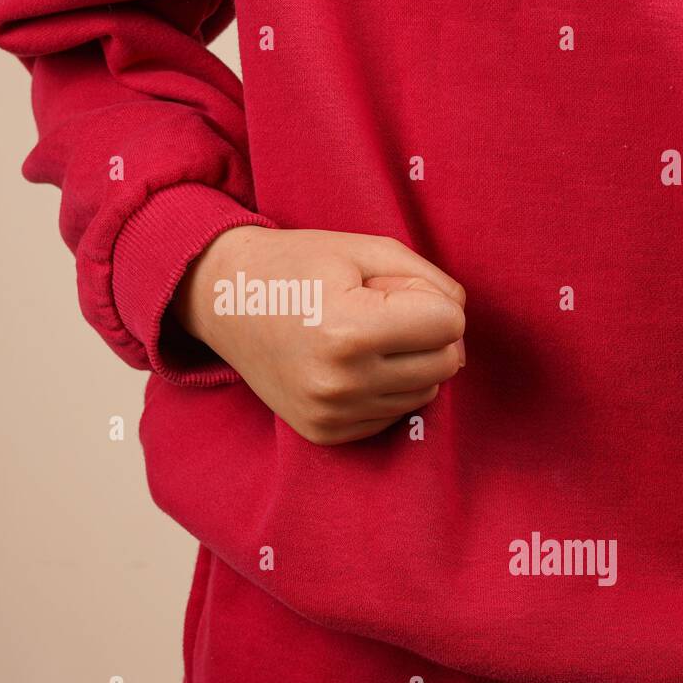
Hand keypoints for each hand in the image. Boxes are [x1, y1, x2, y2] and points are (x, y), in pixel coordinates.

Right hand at [172, 226, 465, 444]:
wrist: (222, 299)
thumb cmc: (298, 264)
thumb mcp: (365, 249)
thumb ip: (430, 279)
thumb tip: (460, 323)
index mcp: (350, 331)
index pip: (450, 324)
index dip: (429, 297)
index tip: (389, 287)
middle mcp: (340, 383)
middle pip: (446, 363)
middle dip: (428, 332)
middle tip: (379, 310)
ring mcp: (330, 414)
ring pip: (426, 392)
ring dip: (409, 362)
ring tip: (360, 335)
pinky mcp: (325, 433)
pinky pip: (395, 414)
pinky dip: (386, 387)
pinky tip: (350, 363)